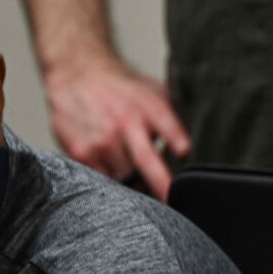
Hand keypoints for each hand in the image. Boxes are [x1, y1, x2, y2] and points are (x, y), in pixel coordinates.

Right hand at [44, 55, 190, 201]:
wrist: (77, 72)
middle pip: (145, 160)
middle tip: (172, 201)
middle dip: (161, 183)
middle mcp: (125, 123)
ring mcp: (103, 140)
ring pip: (126, 178)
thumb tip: (195, 148)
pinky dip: (111, 179)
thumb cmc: (122, 88)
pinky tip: (112, 164)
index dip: (176, 139)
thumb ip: (173, 117)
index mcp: (148, 107)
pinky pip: (103, 179)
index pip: (166, 124)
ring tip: (133, 169)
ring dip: (134, 182)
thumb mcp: (153, 92)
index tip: (184, 152)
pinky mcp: (83, 152)